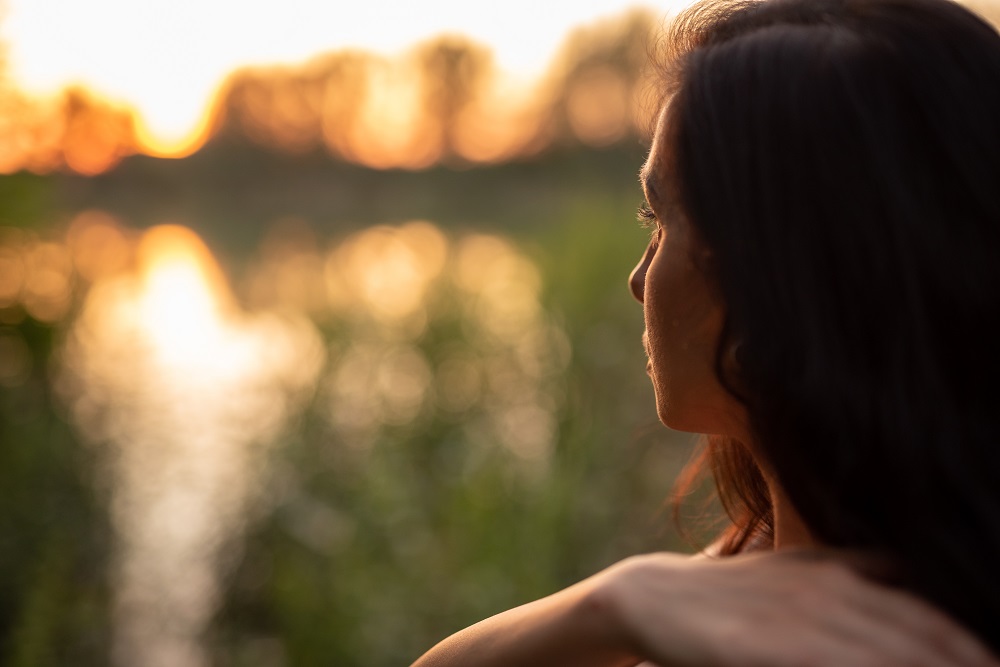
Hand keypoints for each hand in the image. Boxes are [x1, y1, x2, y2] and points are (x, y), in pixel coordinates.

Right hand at [594, 550, 997, 666]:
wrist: (655, 596)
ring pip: (885, 656)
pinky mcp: (763, 647)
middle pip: (920, 641)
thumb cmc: (734, 591)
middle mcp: (830, 592)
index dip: (972, 650)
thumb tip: (907, 574)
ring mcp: (798, 619)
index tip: (996, 665)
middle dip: (966, 663)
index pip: (929, 619)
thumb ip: (856, 570)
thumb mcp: (799, 569)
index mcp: (842, 573)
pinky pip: (828, 665)